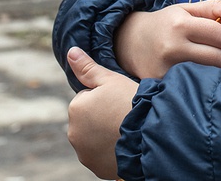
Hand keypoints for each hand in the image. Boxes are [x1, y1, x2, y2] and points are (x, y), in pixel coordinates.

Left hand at [66, 47, 138, 179]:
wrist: (150, 134)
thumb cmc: (131, 102)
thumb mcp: (111, 80)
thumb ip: (88, 68)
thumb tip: (70, 52)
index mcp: (75, 108)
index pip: (87, 99)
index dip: (105, 98)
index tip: (119, 101)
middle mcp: (74, 133)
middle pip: (89, 120)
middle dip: (102, 117)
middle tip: (123, 115)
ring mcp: (84, 153)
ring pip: (94, 139)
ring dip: (105, 135)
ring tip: (125, 130)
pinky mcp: (96, 168)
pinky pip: (101, 156)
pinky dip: (110, 152)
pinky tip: (125, 144)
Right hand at [114, 0, 220, 78]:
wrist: (131, 42)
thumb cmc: (166, 24)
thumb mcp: (187, 9)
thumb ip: (215, 8)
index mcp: (181, 25)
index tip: (218, 37)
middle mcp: (173, 48)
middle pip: (220, 59)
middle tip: (210, 51)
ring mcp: (167, 70)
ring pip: (210, 76)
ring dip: (212, 70)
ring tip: (202, 62)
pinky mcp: (163, 86)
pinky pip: (195, 87)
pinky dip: (199, 82)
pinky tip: (192, 76)